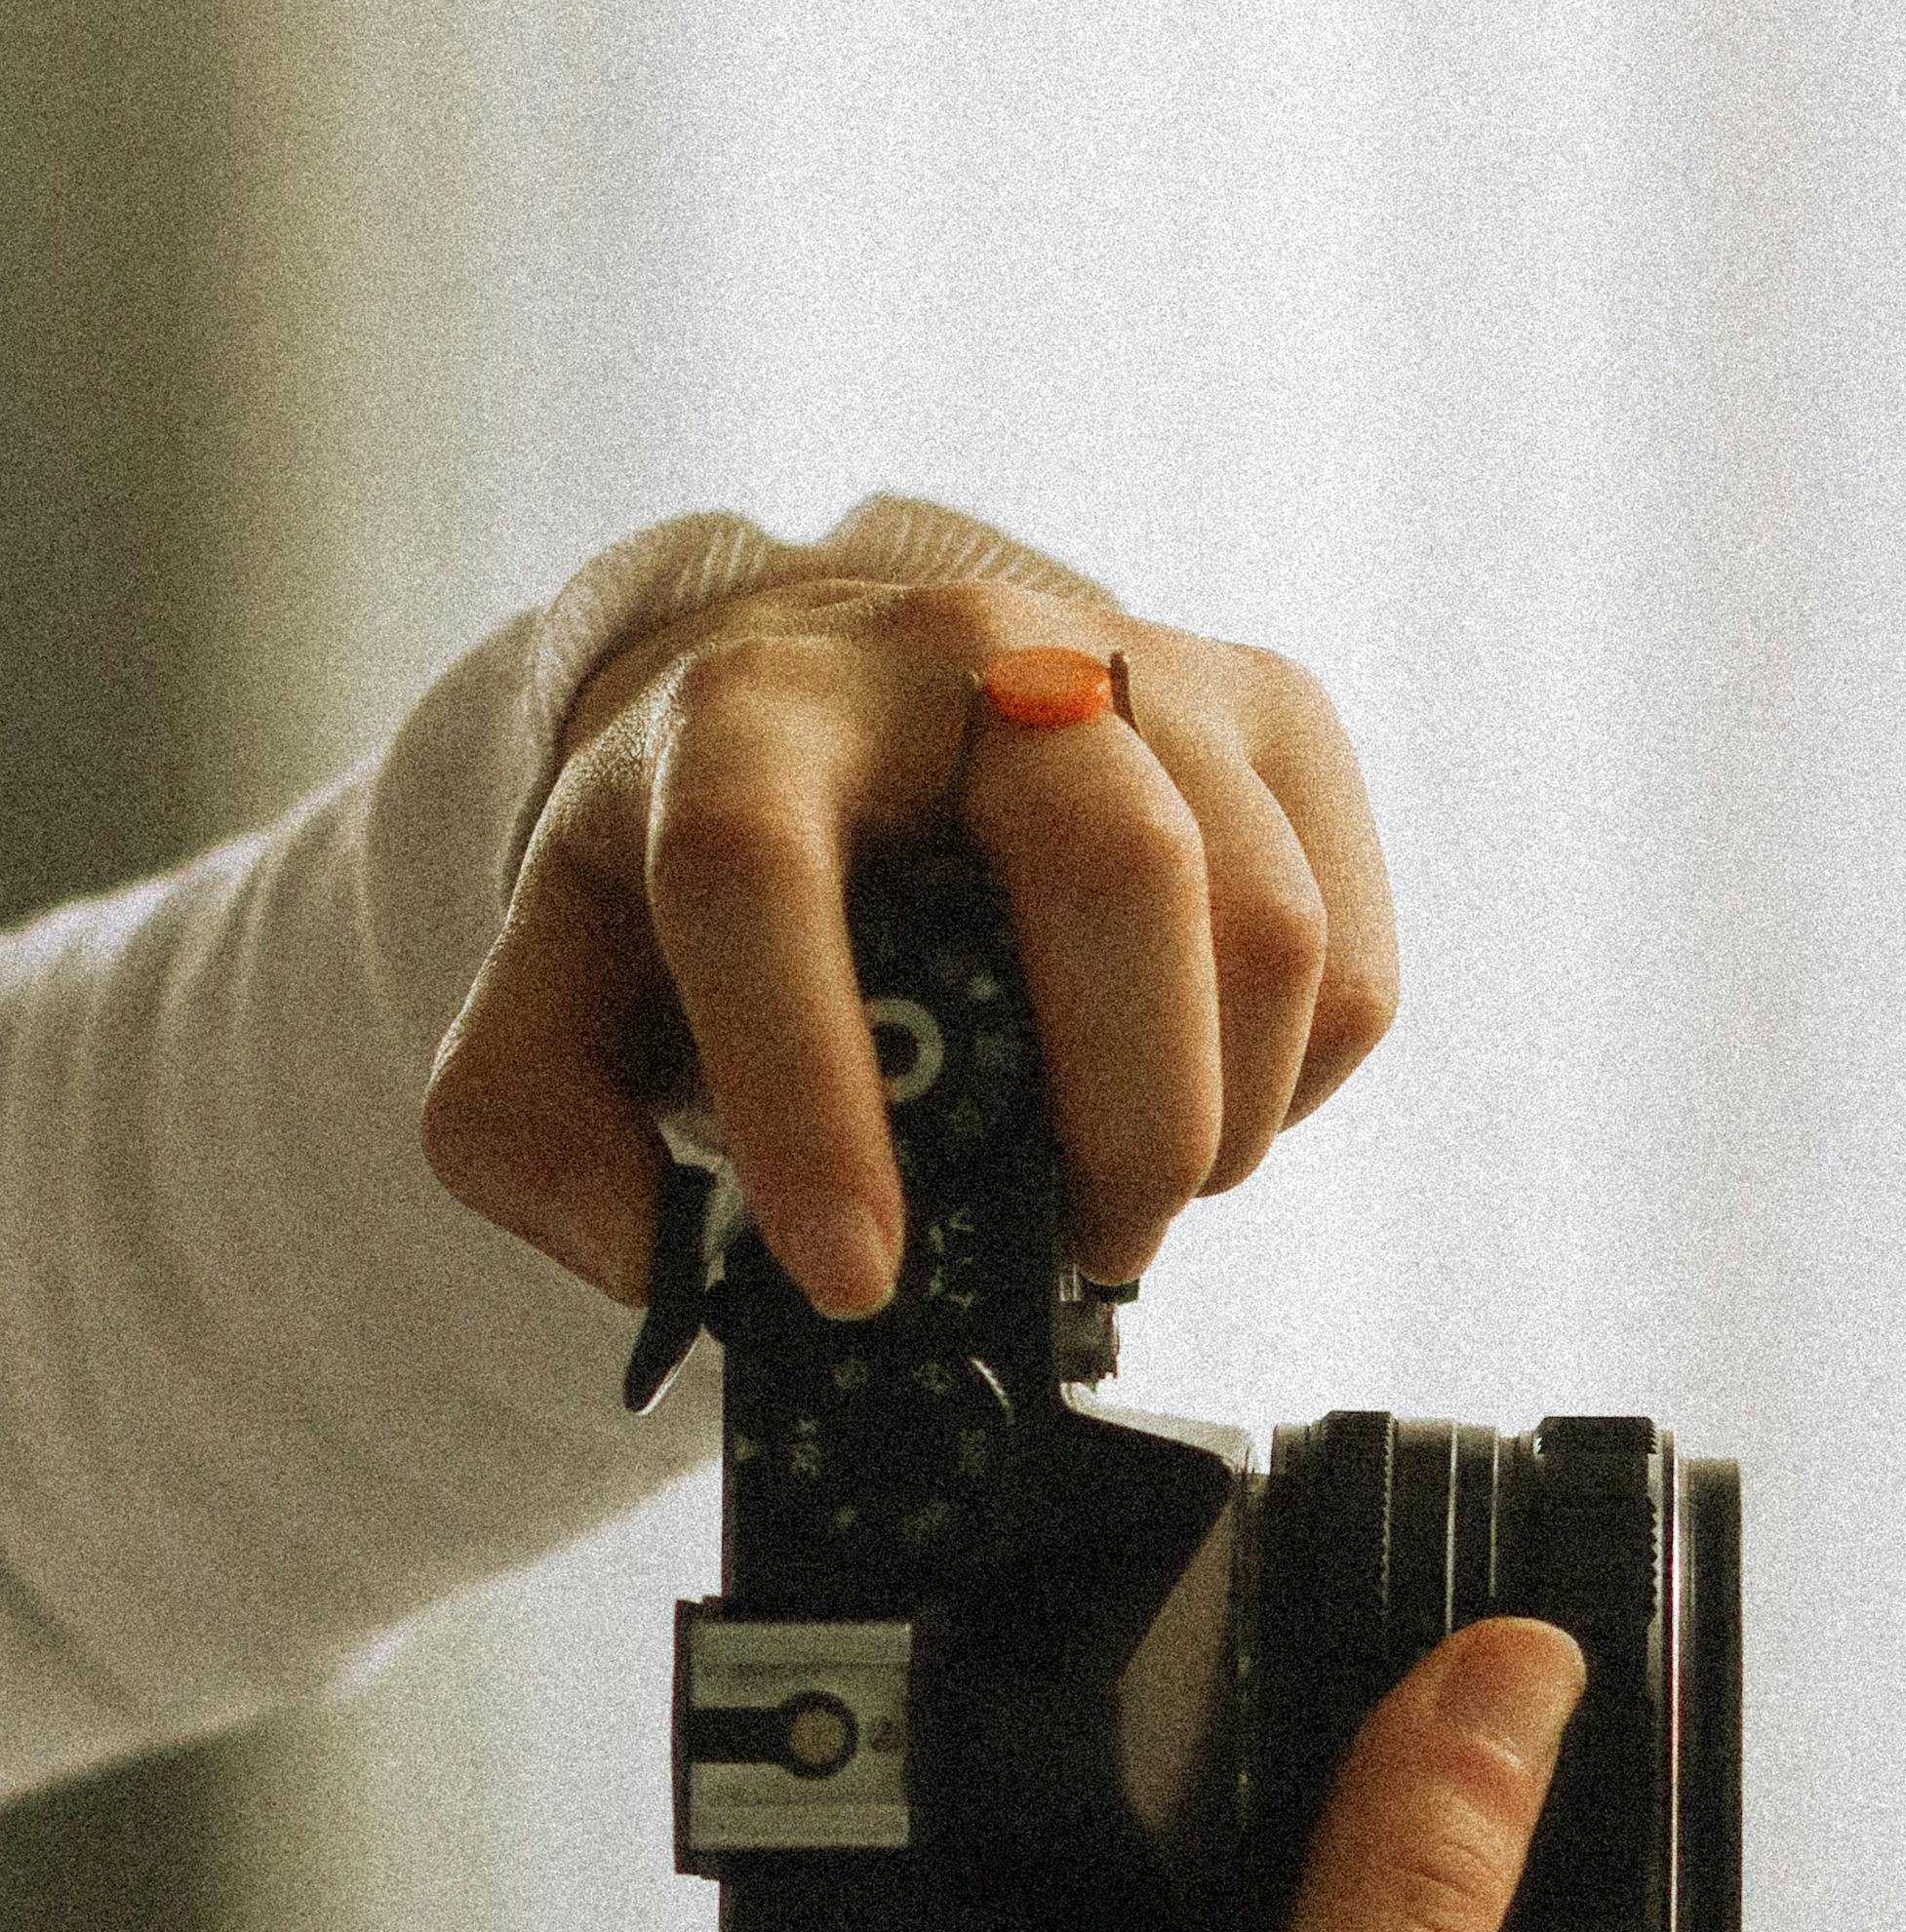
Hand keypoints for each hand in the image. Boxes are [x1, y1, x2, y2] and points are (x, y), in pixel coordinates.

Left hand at [420, 542, 1396, 1315]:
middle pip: (1113, 864)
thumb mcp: (559, 986)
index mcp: (746, 715)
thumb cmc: (712, 872)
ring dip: (1218, 1125)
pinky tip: (1196, 1107)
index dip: (807, 1092)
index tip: (849, 1279)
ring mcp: (1145, 660)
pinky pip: (1349, 950)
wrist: (846, 698)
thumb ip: (530, 1131)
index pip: (761, 874)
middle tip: (1074, 1254)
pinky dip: (1296, 1091)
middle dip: (1119, 1121)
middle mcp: (959, 651)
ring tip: (1126, 1199)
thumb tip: (647, 1253)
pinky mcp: (1272, 710)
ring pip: (1267, 921)